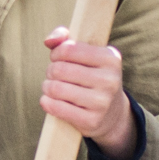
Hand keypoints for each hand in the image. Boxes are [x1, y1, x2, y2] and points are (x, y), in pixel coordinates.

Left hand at [41, 27, 134, 159]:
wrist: (111, 114)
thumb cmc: (91, 76)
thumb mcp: (85, 54)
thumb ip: (64, 39)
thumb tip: (50, 40)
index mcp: (110, 59)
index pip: (68, 48)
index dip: (56, 53)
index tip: (59, 59)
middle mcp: (110, 80)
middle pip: (58, 69)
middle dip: (51, 71)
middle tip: (56, 76)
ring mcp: (102, 102)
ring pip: (55, 88)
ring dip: (47, 87)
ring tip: (54, 88)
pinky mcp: (91, 120)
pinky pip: (55, 107)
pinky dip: (47, 102)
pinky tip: (51, 101)